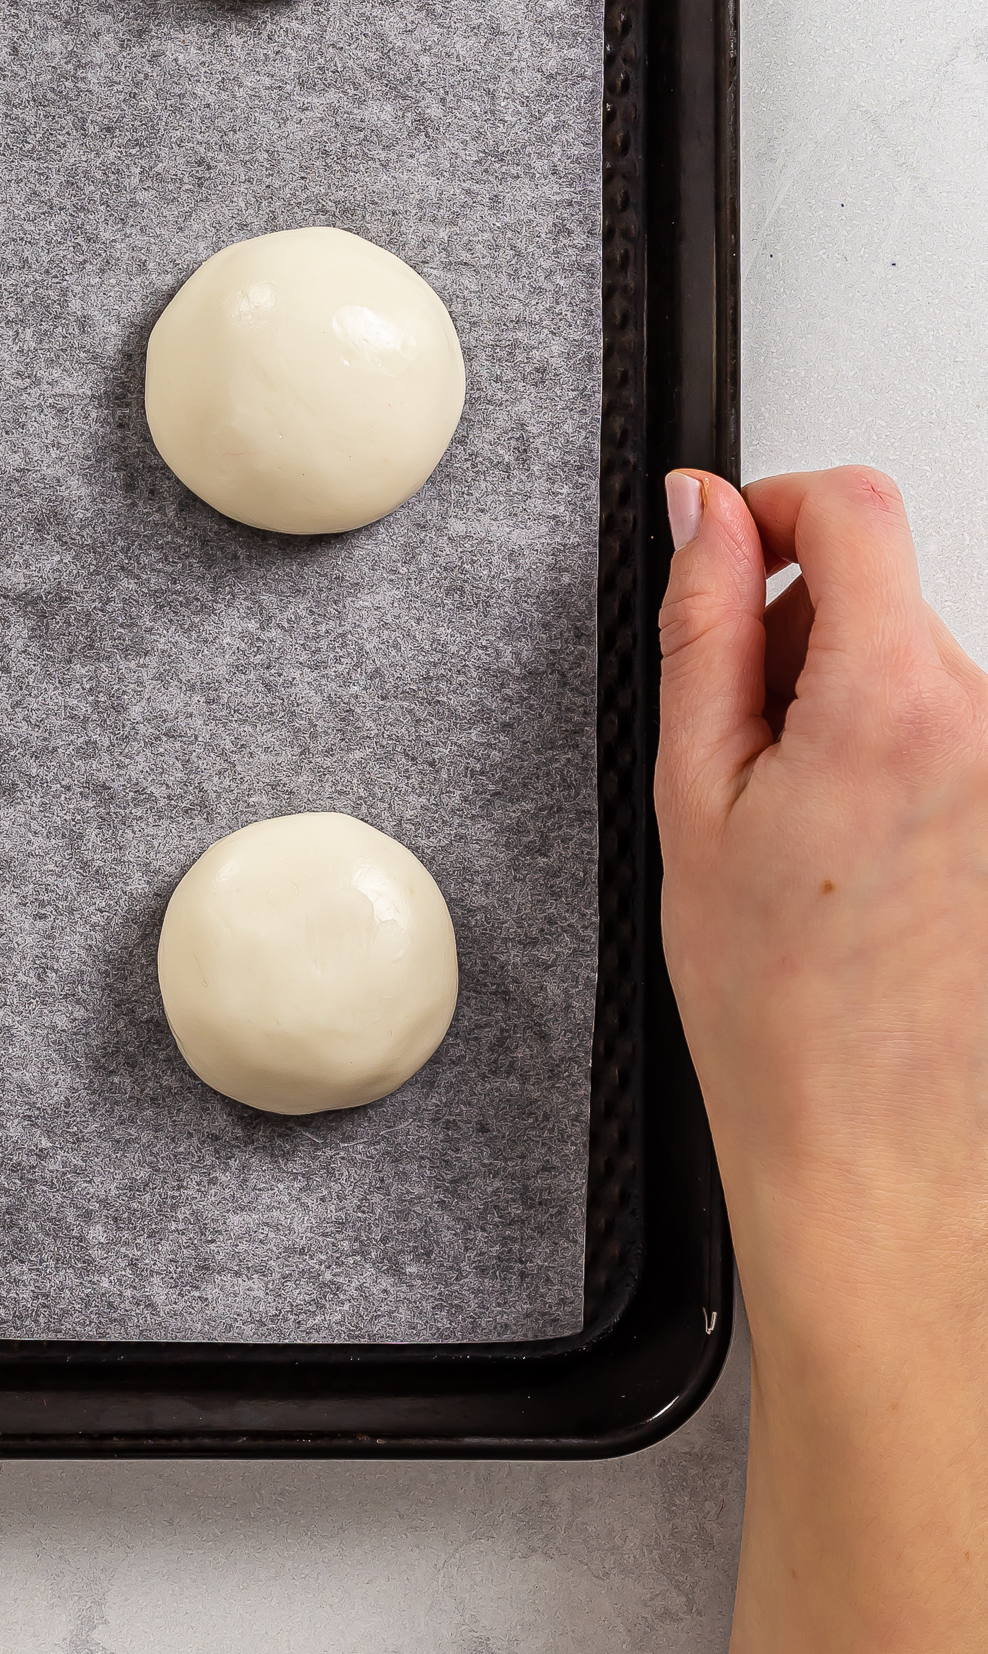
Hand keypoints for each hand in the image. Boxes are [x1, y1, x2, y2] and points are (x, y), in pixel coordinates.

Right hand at [656, 466, 987, 1653]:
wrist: (872, 1148)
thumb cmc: (779, 1008)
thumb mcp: (694, 792)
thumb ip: (700, 627)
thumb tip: (700, 518)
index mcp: (894, 703)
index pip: (853, 506)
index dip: (773, 505)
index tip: (725, 546)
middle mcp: (984, 726)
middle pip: (882, 586)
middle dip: (795, 628)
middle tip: (735, 745)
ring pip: (912, 660)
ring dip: (838, 698)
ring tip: (792, 822)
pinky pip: (946, 730)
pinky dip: (883, 754)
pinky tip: (844, 852)